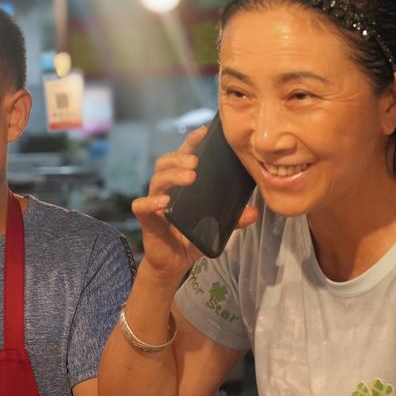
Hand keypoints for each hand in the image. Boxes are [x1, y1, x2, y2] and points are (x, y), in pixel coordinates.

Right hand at [132, 126, 255, 281]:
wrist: (174, 263)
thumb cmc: (191, 238)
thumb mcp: (216, 227)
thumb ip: (234, 219)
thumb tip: (254, 212)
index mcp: (181, 185)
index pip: (182, 157)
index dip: (190, 143)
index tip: (203, 132)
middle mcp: (166, 189)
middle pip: (165, 163)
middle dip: (180, 158)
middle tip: (196, 163)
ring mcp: (155, 203)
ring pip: (156, 180)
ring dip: (172, 175)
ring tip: (189, 178)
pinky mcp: (147, 220)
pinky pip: (141, 206)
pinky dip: (151, 201)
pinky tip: (165, 201)